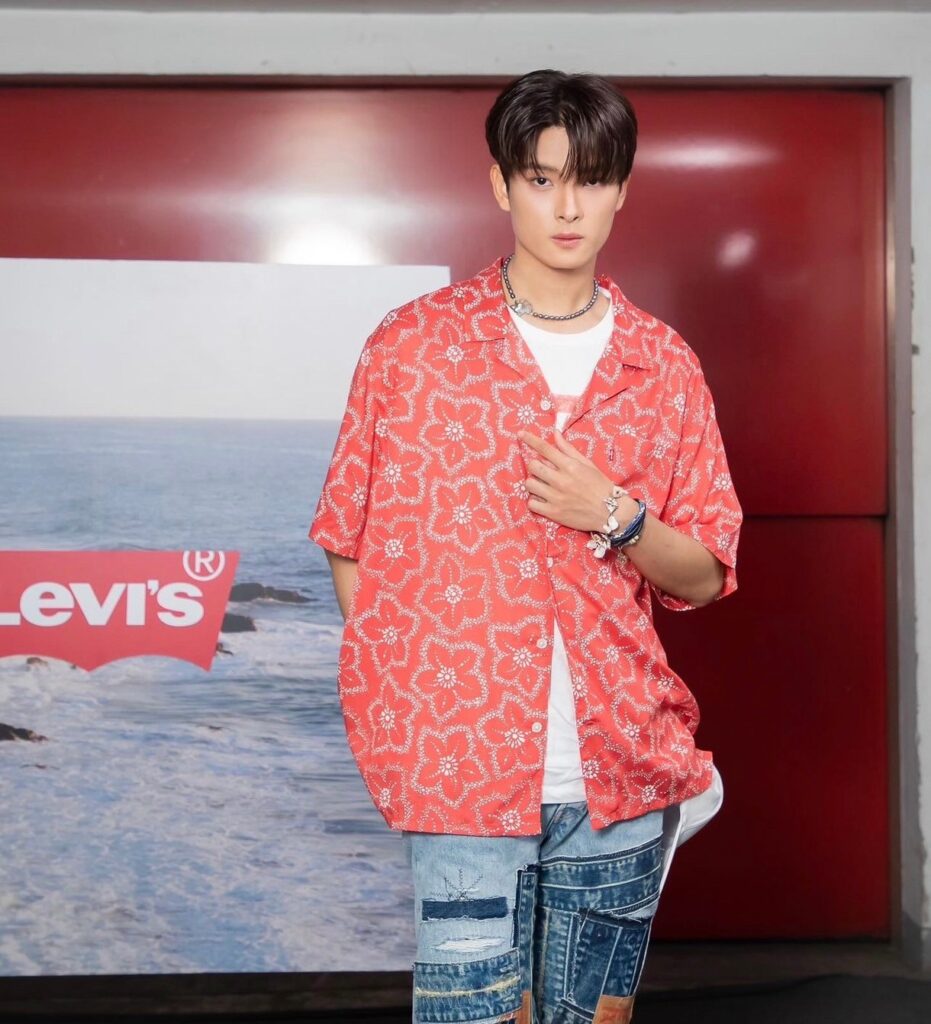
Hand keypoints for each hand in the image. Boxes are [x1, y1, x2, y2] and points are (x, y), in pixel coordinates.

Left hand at [518, 428, 632, 532]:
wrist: (610, 512)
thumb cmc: (600, 485)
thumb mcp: (587, 464)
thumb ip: (568, 450)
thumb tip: (555, 434)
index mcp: (570, 466)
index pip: (545, 449)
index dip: (530, 439)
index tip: (520, 434)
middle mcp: (561, 481)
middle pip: (533, 466)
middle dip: (535, 465)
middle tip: (542, 470)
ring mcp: (556, 498)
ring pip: (529, 484)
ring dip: (533, 483)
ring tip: (543, 485)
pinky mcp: (553, 513)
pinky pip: (531, 503)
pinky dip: (534, 500)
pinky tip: (543, 499)